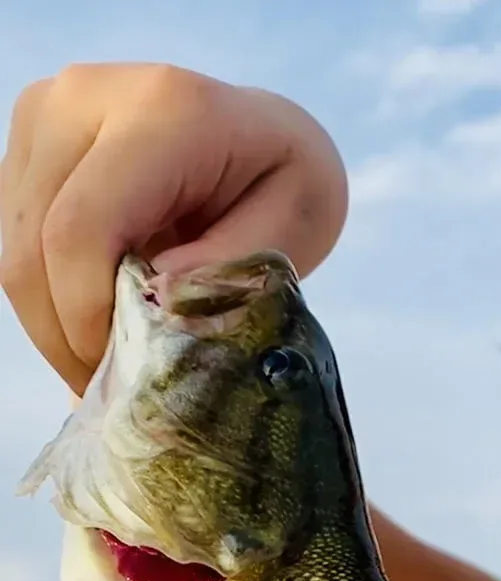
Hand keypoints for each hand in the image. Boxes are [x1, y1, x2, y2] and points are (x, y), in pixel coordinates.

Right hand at [0, 63, 347, 390]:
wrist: (259, 135)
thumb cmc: (285, 185)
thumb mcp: (291, 230)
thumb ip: (225, 268)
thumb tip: (152, 300)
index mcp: (160, 111)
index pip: (79, 229)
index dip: (86, 317)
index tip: (127, 372)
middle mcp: (85, 96)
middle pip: (31, 244)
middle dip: (66, 333)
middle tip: (116, 383)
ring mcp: (45, 112)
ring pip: (11, 248)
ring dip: (53, 321)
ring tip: (112, 354)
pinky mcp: (27, 141)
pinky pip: (13, 241)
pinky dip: (48, 296)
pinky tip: (98, 315)